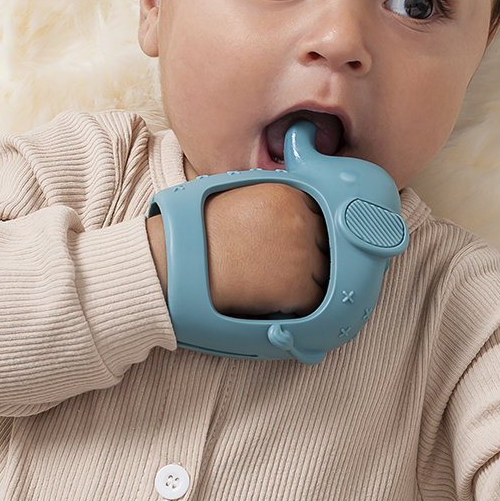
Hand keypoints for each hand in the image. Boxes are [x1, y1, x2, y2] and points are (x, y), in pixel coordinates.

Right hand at [146, 183, 328, 316]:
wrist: (175, 261)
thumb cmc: (195, 231)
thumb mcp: (236, 193)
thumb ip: (272, 201)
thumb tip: (299, 209)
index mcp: (288, 192)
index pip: (318, 216)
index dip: (302, 235)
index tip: (282, 247)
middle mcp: (301, 218)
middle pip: (325, 245)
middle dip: (306, 259)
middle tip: (270, 267)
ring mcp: (302, 252)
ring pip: (323, 276)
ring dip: (302, 285)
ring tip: (265, 283)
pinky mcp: (297, 285)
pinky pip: (313, 303)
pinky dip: (295, 308)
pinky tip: (267, 299)